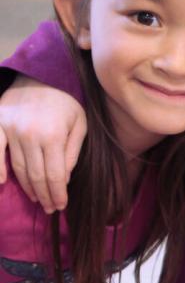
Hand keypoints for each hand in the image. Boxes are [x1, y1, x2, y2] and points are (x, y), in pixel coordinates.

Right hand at [0, 76, 86, 212]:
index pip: (55, 176)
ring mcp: (10, 127)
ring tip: (36, 198)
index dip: (57, 194)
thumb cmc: (67, 102)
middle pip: (35, 175)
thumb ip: (72, 153)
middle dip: (44, 195)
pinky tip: (2, 182)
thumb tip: (64, 180)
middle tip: (50, 207)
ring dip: (26, 187)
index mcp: (54, 136)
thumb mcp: (80, 126)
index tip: (60, 206)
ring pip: (17, 167)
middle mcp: (29, 133)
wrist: (43, 74)